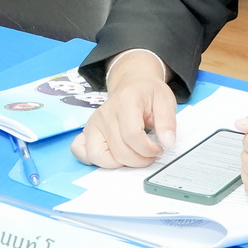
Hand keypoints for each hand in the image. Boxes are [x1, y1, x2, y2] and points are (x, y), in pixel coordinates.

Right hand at [71, 52, 176, 168]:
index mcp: (126, 101)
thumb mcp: (166, 100)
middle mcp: (105, 113)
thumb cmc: (148, 94)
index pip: (132, 136)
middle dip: (139, 160)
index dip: (148, 149)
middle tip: (150, 154)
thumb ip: (167, 121)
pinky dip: (94, 160)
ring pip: (98, 156)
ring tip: (134, 156)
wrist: (132, 84)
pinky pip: (80, 151)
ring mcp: (93, 123)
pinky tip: (112, 156)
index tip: (159, 149)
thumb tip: (167, 142)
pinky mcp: (87, 131)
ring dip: (119, 164)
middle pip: (118, 150)